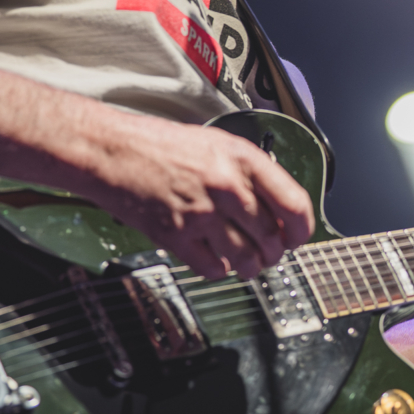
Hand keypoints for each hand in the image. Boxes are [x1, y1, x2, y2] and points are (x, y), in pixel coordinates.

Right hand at [85, 115, 315, 279]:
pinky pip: (212, 268)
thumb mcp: (216, 143)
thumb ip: (249, 171)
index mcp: (242, 159)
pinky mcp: (176, 235)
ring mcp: (202, 213)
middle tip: (269, 253)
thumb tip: (277, 204)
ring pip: (246, 258)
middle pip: (272, 237)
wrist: (111, 151)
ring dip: (250, 267)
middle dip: (275, 253)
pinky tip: (215, 261)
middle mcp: (227, 186)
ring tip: (246, 263)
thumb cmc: (159, 144)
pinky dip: (219, 270)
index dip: (303, 229)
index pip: (294, 204)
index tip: (299, 237)